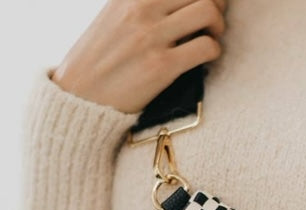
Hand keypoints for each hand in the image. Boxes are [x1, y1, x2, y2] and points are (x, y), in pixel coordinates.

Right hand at [50, 0, 227, 112]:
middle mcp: (141, 8)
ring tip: (210, 38)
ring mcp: (152, 36)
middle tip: (211, 22)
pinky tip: (204, 59)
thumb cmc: (100, 61)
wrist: (80, 98)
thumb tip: (175, 6)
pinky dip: (214, 51)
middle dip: (216, 4)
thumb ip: (141, 6)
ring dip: (218, 25)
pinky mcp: (162, 66)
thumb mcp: (113, 17)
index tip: (203, 3)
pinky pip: (206, 47)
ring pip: (208, 11)